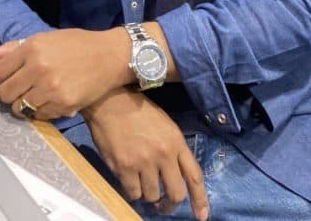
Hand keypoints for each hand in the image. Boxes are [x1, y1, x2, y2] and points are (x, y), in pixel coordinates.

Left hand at [0, 28, 129, 119]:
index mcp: (31, 48)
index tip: (8, 79)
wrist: (109, 56)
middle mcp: (38, 68)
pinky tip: (48, 101)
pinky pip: (38, 116)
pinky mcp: (63, 104)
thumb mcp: (43, 39)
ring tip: (34, 97)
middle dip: (8, 93)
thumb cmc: (75, 45)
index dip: (0, 78)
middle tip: (19, 90)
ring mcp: (50, 88)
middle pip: (5, 93)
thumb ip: (11, 49)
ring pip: (19, 108)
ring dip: (23, 105)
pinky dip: (39, 112)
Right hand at [84, 88, 208, 220]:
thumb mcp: (165, 125)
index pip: (195, 176)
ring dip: (148, 194)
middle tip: (163, 205)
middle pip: (176, 194)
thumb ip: (174, 149)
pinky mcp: (124, 167)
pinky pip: (133, 193)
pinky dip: (132, 191)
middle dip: (170, 205)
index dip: (200, 200)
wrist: (109, 101)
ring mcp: (143, 162)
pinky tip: (129, 179)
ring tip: (141, 183)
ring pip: (152, 196)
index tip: (202, 216)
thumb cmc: (137, 111)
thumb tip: (177, 175)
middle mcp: (163, 154)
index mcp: (176, 141)